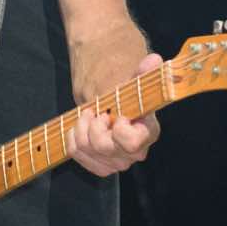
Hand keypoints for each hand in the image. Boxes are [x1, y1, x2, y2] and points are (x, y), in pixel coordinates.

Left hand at [70, 53, 163, 177]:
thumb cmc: (125, 94)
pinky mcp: (100, 165)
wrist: (112, 105)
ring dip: (81, 127)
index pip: (131, 143)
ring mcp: (117, 162)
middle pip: (103, 147)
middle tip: (95, 110)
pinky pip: (77, 155)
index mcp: (148, 133)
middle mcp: (135, 153)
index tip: (115, 114)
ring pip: (87, 150)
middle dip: (93, 124)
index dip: (118, 129)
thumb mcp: (134, 81)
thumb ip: (144, 72)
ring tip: (88, 114)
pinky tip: (81, 126)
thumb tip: (153, 60)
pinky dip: (73, 137)